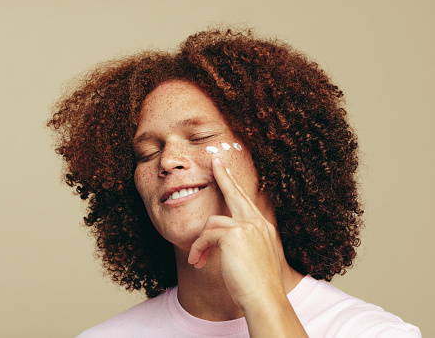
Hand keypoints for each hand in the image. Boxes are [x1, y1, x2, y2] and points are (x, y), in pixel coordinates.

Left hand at [187, 157, 285, 309]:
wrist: (264, 298)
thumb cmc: (258, 285)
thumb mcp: (253, 259)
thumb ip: (243, 244)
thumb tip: (224, 239)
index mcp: (262, 227)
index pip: (246, 202)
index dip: (235, 186)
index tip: (227, 172)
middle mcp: (257, 223)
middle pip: (236, 194)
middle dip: (224, 177)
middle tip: (215, 163)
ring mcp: (246, 226)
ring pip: (212, 224)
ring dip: (200, 243)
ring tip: (197, 260)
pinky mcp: (233, 234)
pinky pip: (205, 236)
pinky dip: (197, 249)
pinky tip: (198, 262)